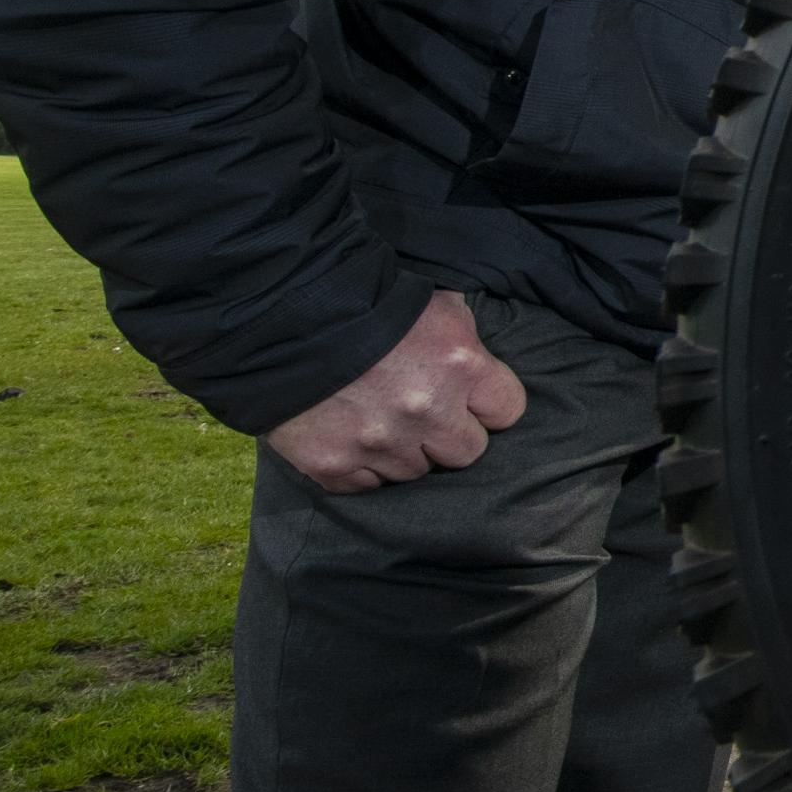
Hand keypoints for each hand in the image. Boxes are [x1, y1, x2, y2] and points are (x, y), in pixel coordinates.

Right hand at [265, 290, 526, 492]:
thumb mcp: (436, 307)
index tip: (470, 401)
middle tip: (425, 414)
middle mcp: (427, 411)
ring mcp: (380, 443)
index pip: (508, 411)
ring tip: (381, 419)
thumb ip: (466, 341)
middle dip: (450, 434)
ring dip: (405, 451)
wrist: (284, 318)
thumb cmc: (369, 304)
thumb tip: (484, 368)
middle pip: (468, 452)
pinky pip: (369, 486)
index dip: (488, 406)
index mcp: (460, 365)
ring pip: (417, 473)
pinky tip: (351, 437)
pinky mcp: (335, 465)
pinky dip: (362, 468)